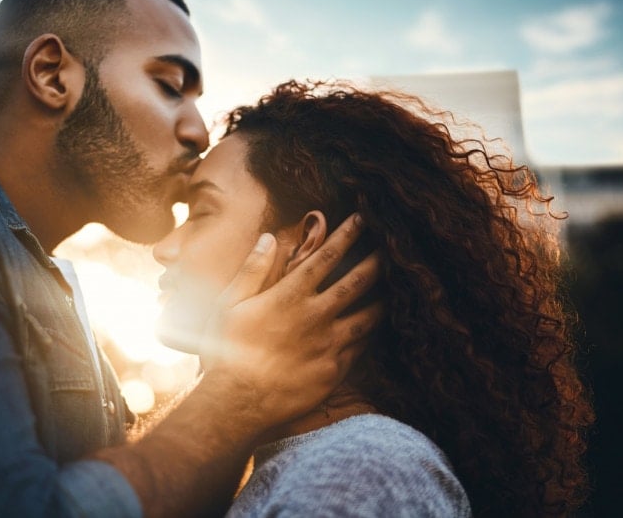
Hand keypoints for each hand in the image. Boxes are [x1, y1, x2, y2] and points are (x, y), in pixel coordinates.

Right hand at [201, 213, 381, 427]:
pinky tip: (378, 328)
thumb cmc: (226, 350)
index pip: (325, 257)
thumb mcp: (228, 303)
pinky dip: (372, 334)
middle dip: (376, 262)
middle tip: (392, 248)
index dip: (346, 235)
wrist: (237, 402)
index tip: (361, 219)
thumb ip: (252, 269)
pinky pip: (361, 347)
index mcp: (289, 295)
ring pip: (367, 316)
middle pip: (356, 282)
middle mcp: (315, 316)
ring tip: (396, 288)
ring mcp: (328, 344)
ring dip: (383, 298)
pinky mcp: (333, 370)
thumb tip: (270, 237)